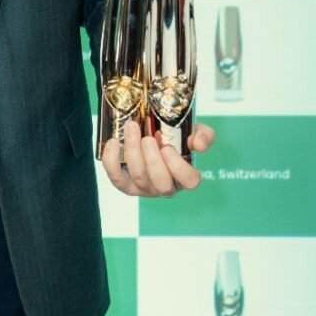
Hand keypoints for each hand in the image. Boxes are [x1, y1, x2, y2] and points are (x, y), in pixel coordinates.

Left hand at [101, 120, 215, 197]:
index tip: (169, 148)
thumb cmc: (172, 137)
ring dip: (133, 152)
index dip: (179, 168)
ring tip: (132, 128)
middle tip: (148, 138)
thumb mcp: (192, 131)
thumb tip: (198, 144)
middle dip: (153, 160)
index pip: (190, 181)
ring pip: (139, 177)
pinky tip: (114, 142)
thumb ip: (203, 135)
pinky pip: (116, 177)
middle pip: (161, 183)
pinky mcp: (124, 183)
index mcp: (183, 176)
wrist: (148, 133)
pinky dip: (112, 160)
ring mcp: (144, 187)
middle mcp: (165, 186)